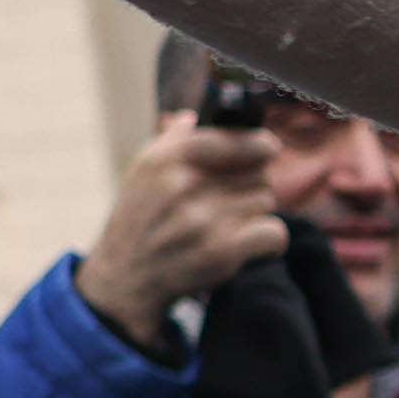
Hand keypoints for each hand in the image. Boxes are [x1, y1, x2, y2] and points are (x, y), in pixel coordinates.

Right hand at [76, 121, 289, 345]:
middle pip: (258, 171)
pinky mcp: (221, 253)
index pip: (234, 139)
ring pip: (266, 201)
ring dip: (255, 213)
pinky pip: (274, 232)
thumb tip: (192, 117)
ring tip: (231, 224)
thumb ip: (168, 142)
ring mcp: (203, 220)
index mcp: (166, 160)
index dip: (260, 143)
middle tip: (233, 201)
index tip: (268, 149)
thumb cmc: (137, 222)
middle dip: (251, 184)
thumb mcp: (139, 173)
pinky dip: (269, 239)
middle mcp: (184, 186)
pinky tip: (251, 244)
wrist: (124, 280)